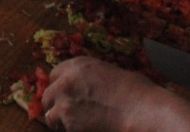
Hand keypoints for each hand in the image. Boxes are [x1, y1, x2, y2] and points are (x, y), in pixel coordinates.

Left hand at [41, 58, 161, 130]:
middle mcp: (66, 81)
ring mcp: (65, 102)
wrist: (141, 112)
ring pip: (50, 115)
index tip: (64, 95)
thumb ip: (91, 78)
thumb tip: (90, 85)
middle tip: (65, 114)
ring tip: (72, 126)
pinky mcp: (68, 122)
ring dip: (58, 121)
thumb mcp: (111, 73)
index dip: (60, 86)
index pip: (54, 75)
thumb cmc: (137, 92)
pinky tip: (81, 131)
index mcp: (78, 65)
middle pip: (47, 95)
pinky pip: (61, 129)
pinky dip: (68, 131)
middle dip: (55, 104)